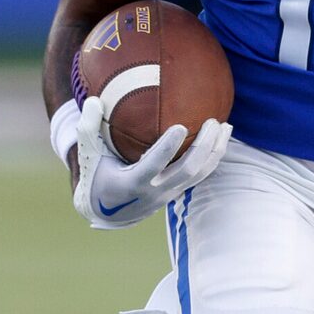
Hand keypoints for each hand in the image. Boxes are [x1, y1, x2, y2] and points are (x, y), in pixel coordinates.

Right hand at [71, 117, 230, 230]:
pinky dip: (211, 158)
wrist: (105, 212)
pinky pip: (200, 176)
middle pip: (187, 171)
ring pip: (200, 175)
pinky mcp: (177, 193)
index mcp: (132, 183)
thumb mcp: (88, 154)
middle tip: (213, 122)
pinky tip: (219, 138)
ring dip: (215, 152)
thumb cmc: (95, 175)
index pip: (154, 165)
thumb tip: (93, 101)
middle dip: (203, 147)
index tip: (181, 126)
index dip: (168, 147)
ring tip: (226, 127)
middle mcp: (155, 192)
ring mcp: (169, 195)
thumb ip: (88, 128)